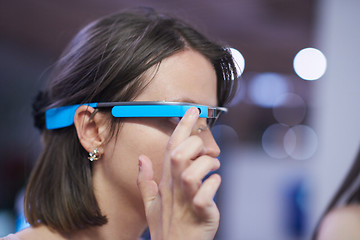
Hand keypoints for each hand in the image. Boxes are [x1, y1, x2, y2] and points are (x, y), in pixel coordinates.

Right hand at [137, 107, 220, 239]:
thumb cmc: (166, 227)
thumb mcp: (150, 204)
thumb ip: (145, 180)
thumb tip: (141, 158)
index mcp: (165, 183)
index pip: (171, 148)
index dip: (182, 127)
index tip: (192, 110)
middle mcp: (174, 188)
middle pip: (178, 156)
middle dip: (194, 145)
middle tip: (205, 150)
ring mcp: (186, 201)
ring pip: (191, 173)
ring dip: (207, 165)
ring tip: (214, 168)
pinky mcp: (201, 213)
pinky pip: (206, 195)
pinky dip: (214, 185)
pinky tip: (216, 184)